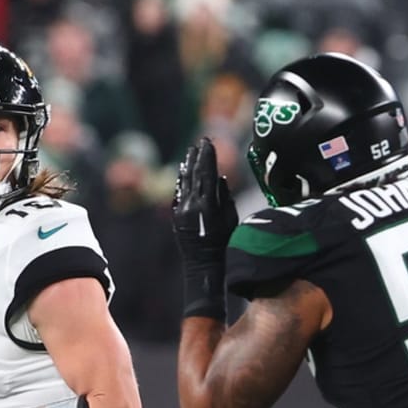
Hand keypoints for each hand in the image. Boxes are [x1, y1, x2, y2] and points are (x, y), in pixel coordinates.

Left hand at [172, 137, 237, 318]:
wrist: (204, 266)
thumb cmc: (224, 245)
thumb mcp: (231, 220)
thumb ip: (225, 197)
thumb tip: (220, 178)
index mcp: (208, 205)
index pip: (207, 174)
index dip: (208, 157)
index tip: (209, 142)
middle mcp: (191, 204)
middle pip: (194, 174)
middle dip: (198, 157)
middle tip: (200, 141)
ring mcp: (181, 210)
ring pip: (184, 182)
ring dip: (188, 165)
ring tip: (191, 152)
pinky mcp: (176, 215)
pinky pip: (179, 193)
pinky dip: (182, 181)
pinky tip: (184, 172)